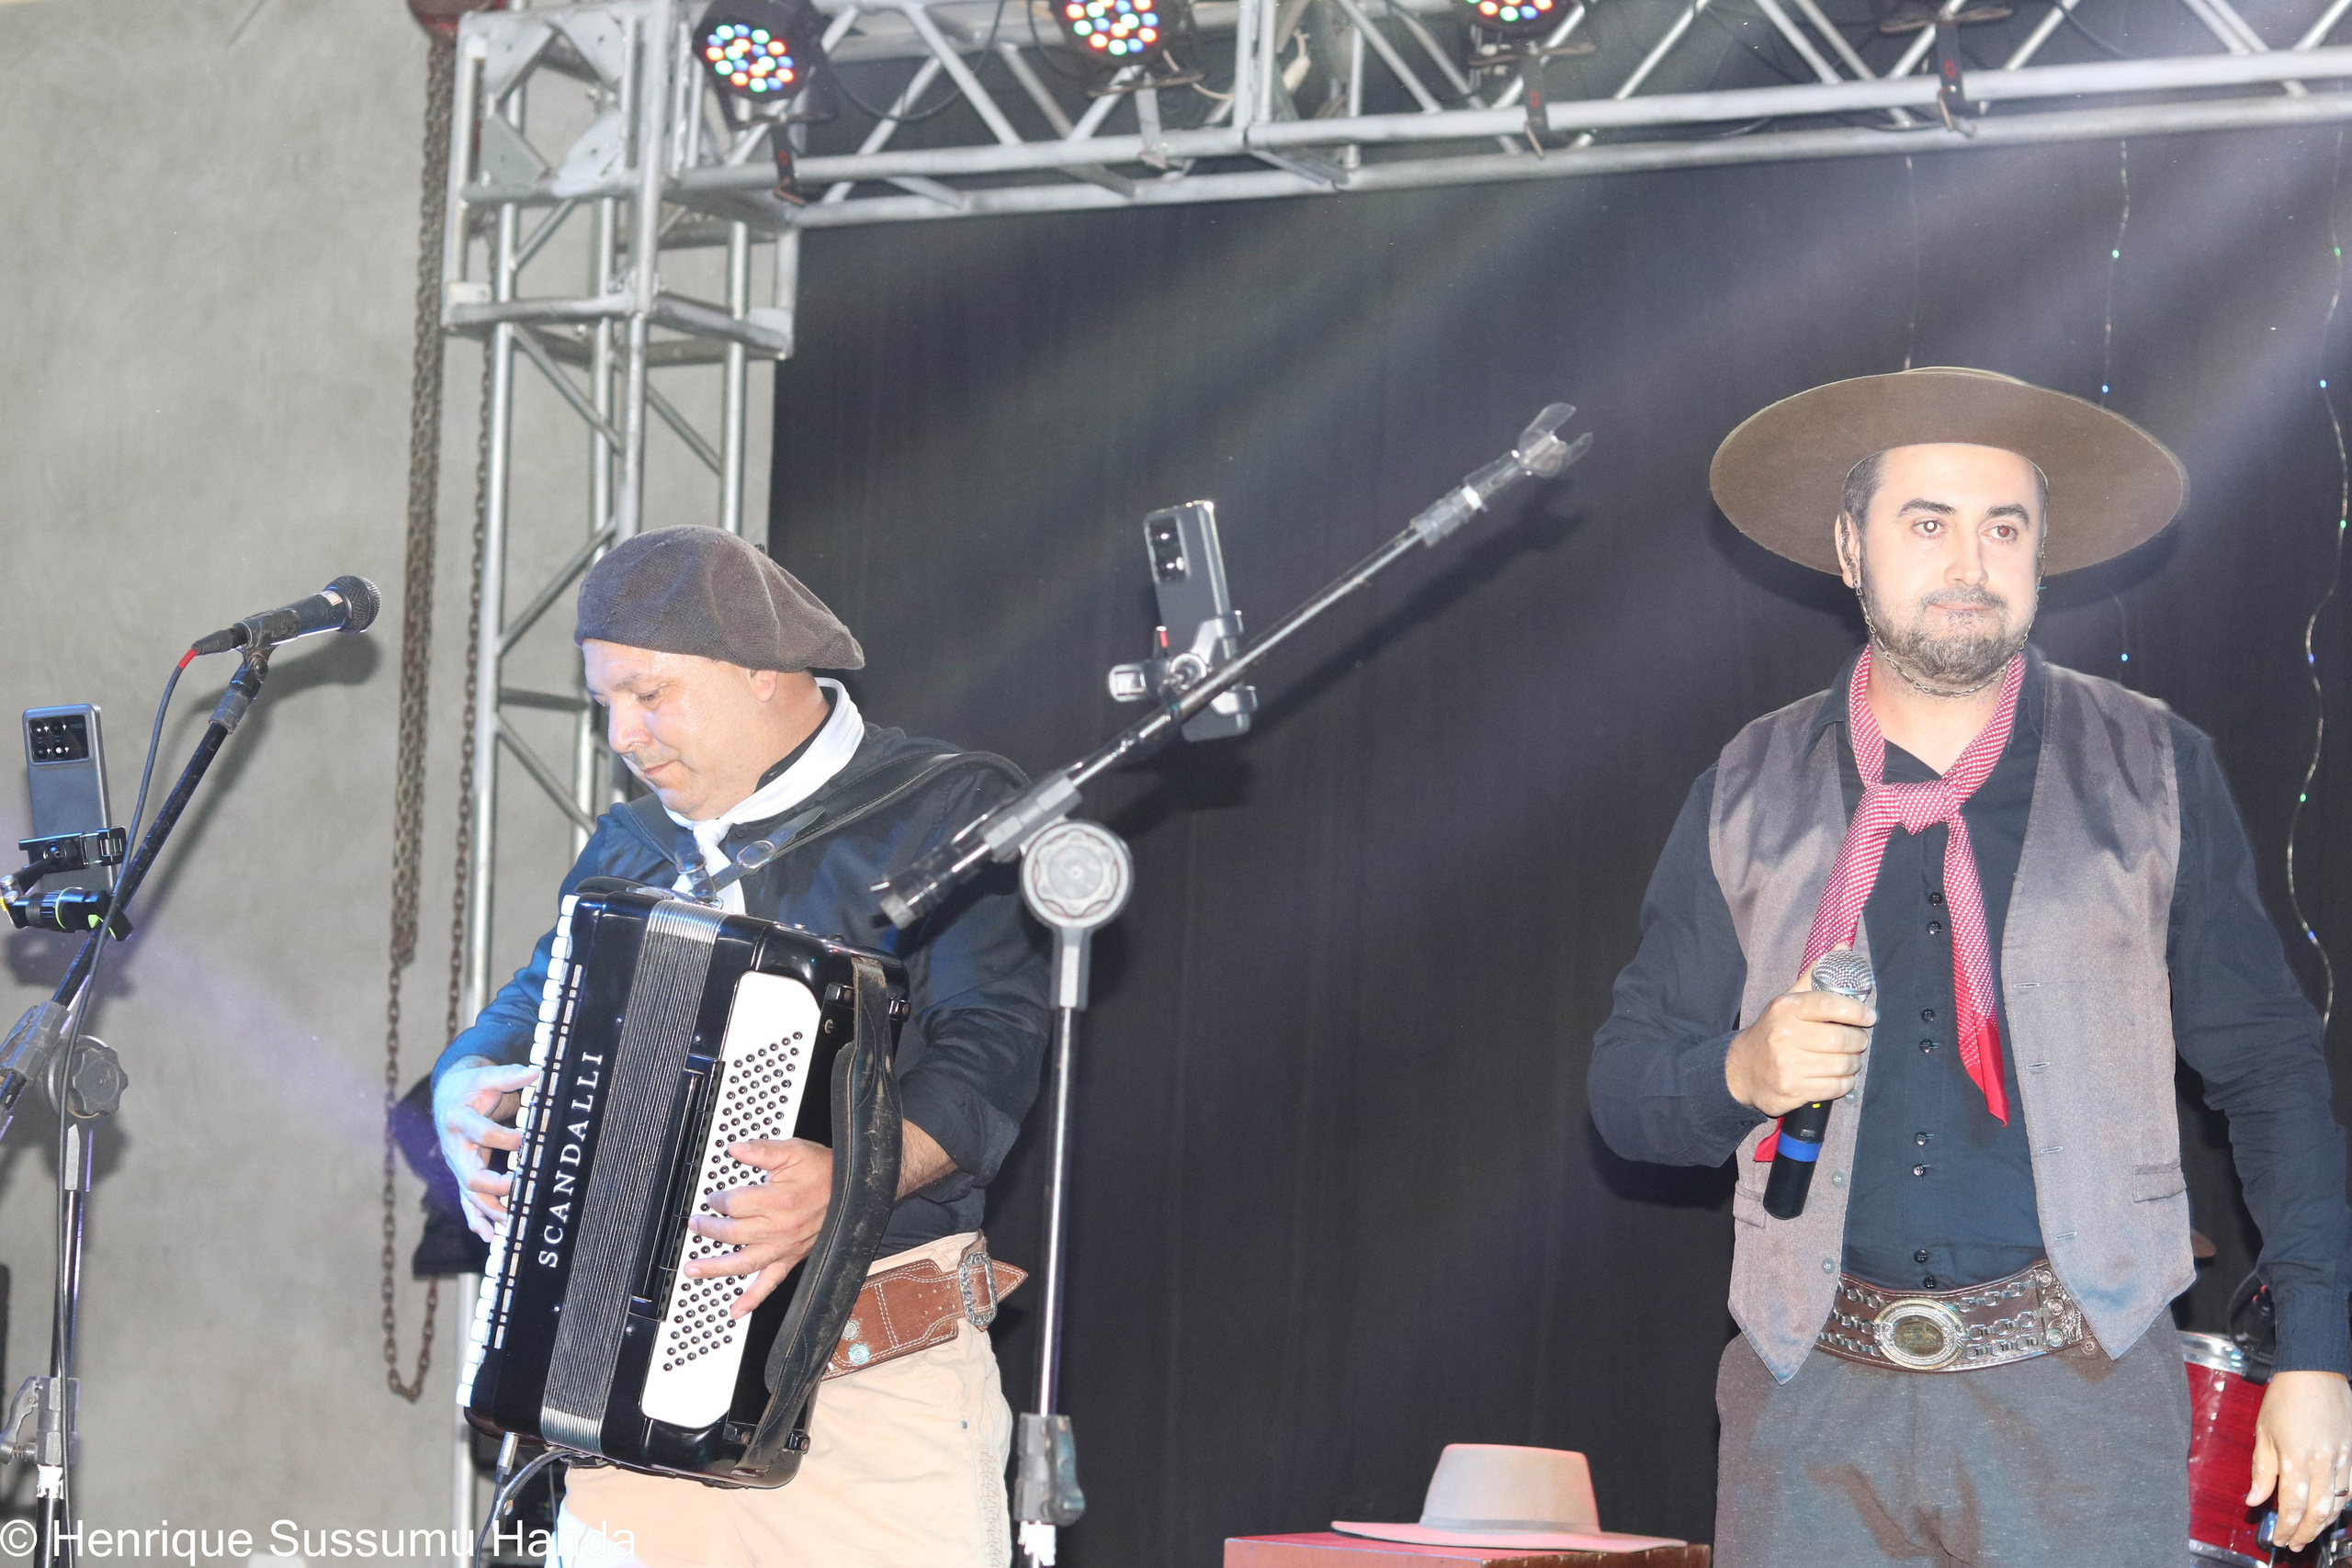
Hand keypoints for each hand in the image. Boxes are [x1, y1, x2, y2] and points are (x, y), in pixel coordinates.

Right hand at [434, 1056, 540, 1241]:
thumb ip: (509, 1075)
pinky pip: (468, 1201)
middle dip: (496, 1187)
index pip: (482, 1134)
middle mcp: (455, 1148)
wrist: (448, 1097)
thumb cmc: (471, 1087)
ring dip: (490, 1211)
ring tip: (510, 1224)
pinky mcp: (464, 1175)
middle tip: (522, 1189)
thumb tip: (537, 1070)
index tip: (528, 1139)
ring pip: (470, 1195)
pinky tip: (489, 1236)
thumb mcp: (485, 1076)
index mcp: (459, 1120)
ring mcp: (458, 1166)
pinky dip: (477, 1219)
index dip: (506, 1138)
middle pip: (471, 1176)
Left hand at [686, 1139, 833, 1318]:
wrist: (853, 1191)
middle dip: (708, 1229)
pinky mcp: (791, 1258)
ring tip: (692, 1269)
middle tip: (696, 1224)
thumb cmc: (824, 1172)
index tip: (712, 1197)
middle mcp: (778, 1228)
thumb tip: (734, 1149)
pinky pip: (770, 1283)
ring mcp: (784, 1247)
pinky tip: (736, 1310)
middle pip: (731, 1234)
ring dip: (715, 1268)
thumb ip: (761, 1150)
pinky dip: (752, 1299)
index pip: (732, 1204)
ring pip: (743, 1263)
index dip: (717, 1200)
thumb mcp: (793, 1151)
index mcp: (776, 1200)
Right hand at [1724, 955, 1875, 1117]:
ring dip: (1854, 1062)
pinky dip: (1845, 1082)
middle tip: (1859, 1040)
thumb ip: (1816, 976)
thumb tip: (1843, 948)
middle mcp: (1784, 1035)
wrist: (1742, 1069)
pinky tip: (1839, 1075)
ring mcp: (1787, 1065)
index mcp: (1786, 1008)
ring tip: (1850, 1058)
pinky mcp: (1792, 1090)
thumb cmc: (1774, 1031)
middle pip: (1841, 1039)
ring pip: (1842, 1064)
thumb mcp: (1788, 1001)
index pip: (1829, 1005)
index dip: (1856, 1011)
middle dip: (1859, 1041)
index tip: (1869, 1016)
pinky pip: (1836, 1087)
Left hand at [2250, 1369, 2351, 1550]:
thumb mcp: (2263, 1433)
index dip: (2286, 1527)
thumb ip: (2262, 1470)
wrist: (2314, 1372)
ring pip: (2339, 1503)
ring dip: (2324, 1522)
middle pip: (2318, 1512)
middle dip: (2305, 1533)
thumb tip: (2255, 1500)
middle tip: (2294, 1543)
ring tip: (2310, 1531)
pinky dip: (2343, 1503)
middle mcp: (2324, 1463)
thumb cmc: (2285, 1398)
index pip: (2292, 1506)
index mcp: (2296, 1459)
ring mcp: (2344, 1459)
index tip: (2279, 1538)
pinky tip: (2332, 1508)